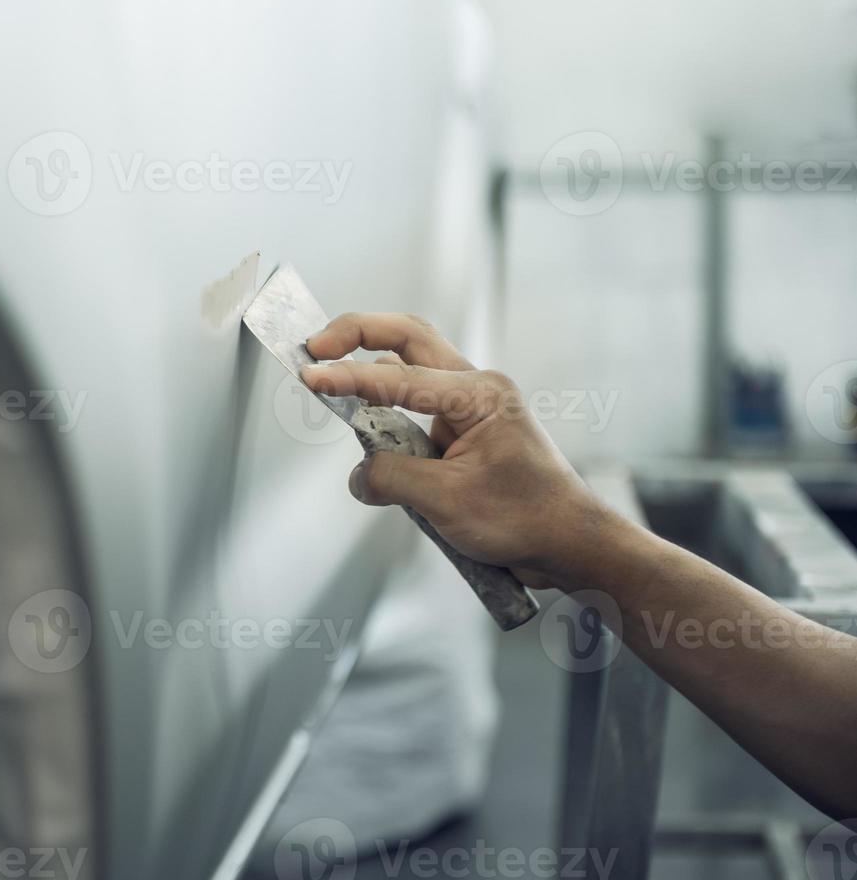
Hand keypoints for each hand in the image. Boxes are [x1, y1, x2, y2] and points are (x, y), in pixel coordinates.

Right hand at [300, 314, 625, 590]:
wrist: (568, 545)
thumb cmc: (527, 518)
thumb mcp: (447, 501)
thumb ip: (391, 478)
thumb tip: (360, 476)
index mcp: (477, 395)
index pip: (397, 377)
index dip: (348, 378)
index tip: (309, 377)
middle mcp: (475, 390)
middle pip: (407, 338)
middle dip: (357, 334)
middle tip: (315, 346)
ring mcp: (469, 409)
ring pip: (410, 368)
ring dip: (371, 370)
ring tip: (329, 382)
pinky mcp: (462, 433)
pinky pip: (414, 408)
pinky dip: (385, 410)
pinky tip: (367, 431)